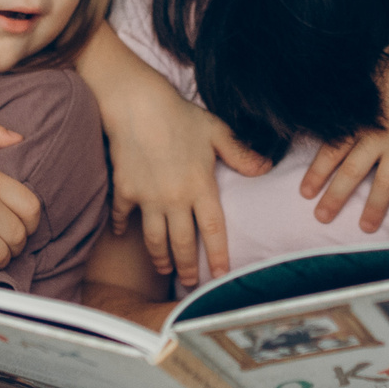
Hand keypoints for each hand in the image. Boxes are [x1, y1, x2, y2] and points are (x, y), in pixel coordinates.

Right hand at [101, 67, 270, 283]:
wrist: (137, 104)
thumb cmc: (179, 114)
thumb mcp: (216, 130)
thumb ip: (240, 154)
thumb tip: (265, 168)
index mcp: (201, 186)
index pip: (214, 230)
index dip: (219, 256)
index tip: (222, 275)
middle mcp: (175, 198)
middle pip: (183, 243)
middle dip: (187, 268)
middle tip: (190, 283)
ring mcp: (148, 197)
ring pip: (155, 239)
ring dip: (160, 258)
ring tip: (164, 269)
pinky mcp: (125, 190)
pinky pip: (122, 216)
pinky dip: (122, 228)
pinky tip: (124, 235)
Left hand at [302, 57, 388, 230]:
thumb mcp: (361, 80)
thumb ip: (349, 103)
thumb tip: (328, 111)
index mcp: (358, 120)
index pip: (330, 151)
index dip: (316, 173)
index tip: (305, 193)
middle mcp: (376, 136)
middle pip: (351, 173)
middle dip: (335, 198)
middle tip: (322, 218)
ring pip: (384, 182)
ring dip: (374, 207)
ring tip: (366, 227)